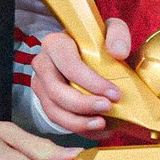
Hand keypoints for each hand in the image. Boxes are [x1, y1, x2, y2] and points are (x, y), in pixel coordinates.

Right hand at [31, 18, 131, 136]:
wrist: (86, 53)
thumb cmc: (96, 42)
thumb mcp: (109, 30)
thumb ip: (117, 34)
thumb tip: (118, 52)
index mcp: (55, 43)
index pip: (69, 65)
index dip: (91, 82)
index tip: (115, 93)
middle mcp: (42, 64)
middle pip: (56, 91)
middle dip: (83, 104)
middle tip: (108, 108)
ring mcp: (40, 85)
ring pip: (54, 110)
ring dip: (79, 122)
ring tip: (102, 124)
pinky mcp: (46, 102)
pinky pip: (59, 121)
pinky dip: (79, 128)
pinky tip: (98, 129)